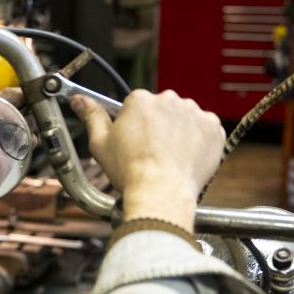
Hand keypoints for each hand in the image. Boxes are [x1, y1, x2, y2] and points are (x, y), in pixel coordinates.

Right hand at [71, 89, 223, 229]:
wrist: (161, 193)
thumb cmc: (131, 172)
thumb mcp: (100, 144)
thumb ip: (92, 116)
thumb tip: (80, 101)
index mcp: (141, 100)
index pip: (137, 105)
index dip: (134, 125)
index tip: (135, 140)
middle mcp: (169, 100)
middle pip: (162, 109)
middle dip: (158, 126)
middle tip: (151, 152)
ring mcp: (194, 113)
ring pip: (184, 118)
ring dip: (178, 132)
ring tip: (169, 158)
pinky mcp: (213, 128)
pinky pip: (205, 129)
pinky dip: (198, 141)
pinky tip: (185, 158)